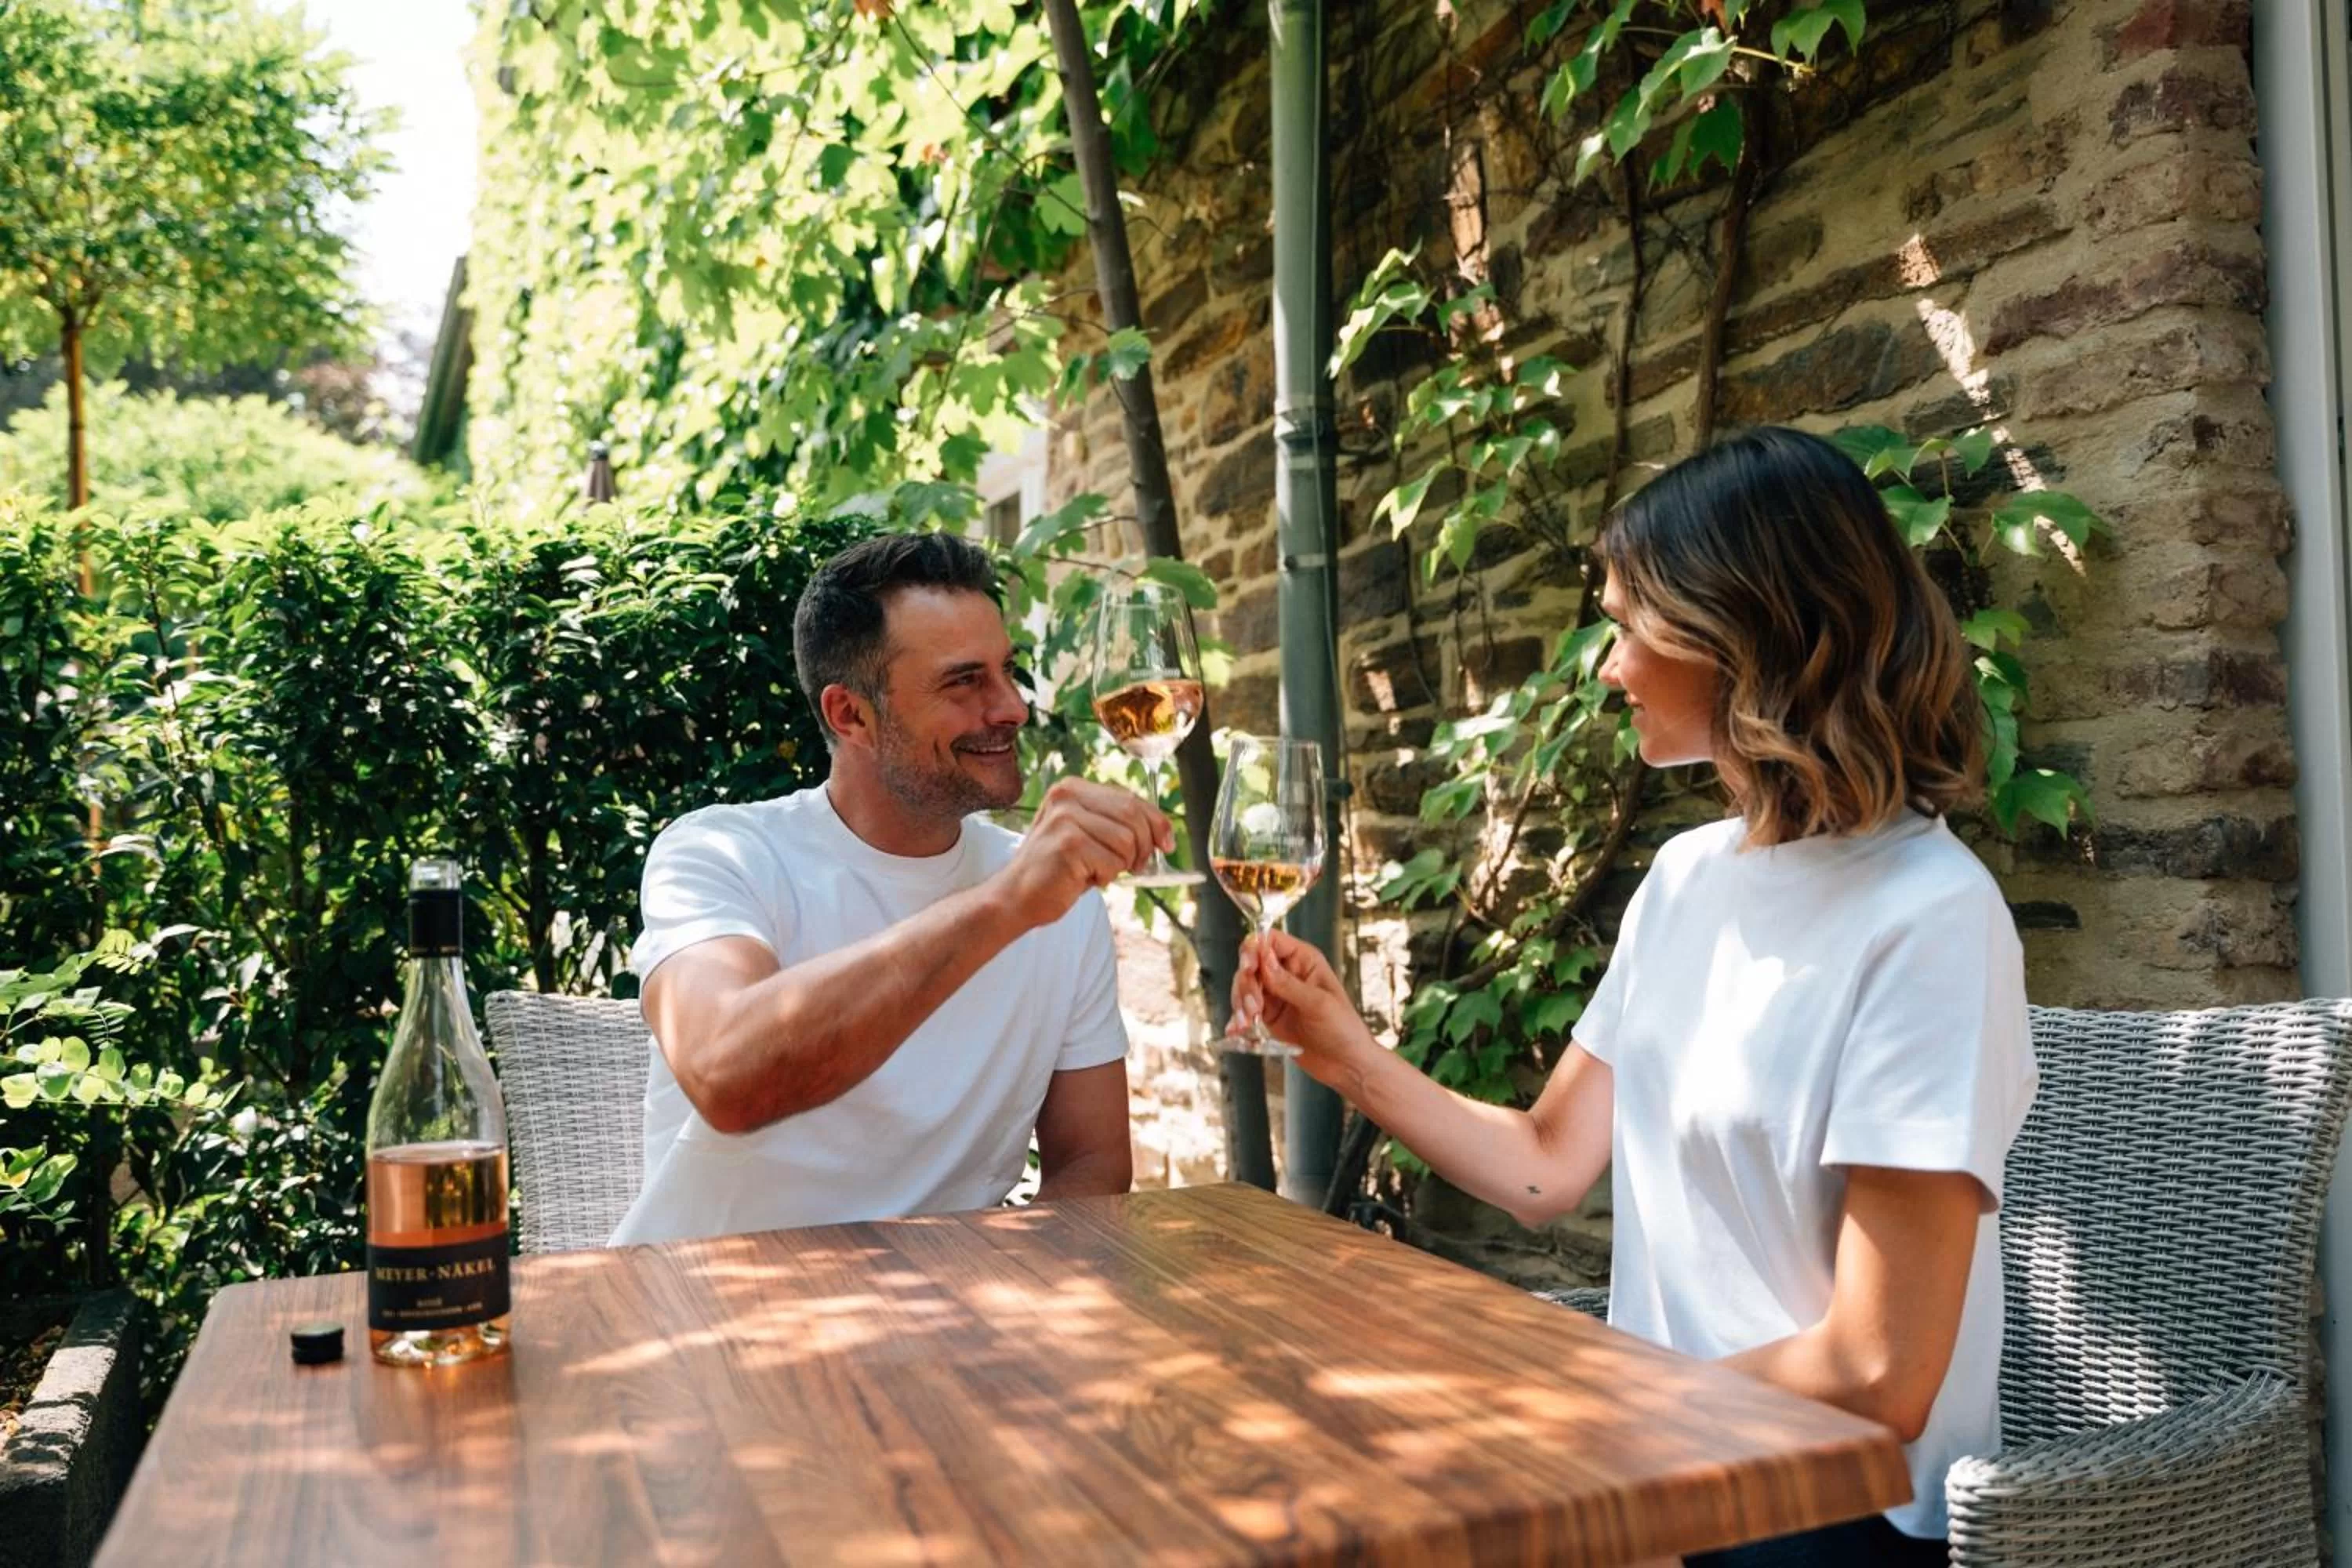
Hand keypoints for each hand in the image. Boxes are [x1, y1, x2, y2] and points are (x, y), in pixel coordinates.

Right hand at [993, 777, 1172, 928]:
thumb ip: (1117, 824)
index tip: (1167, 844)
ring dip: (1119, 865)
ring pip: (1127, 841)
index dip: (1157, 822)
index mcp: (1073, 788)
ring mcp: (1066, 818)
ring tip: (1095, 871)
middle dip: (1143, 847)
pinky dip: (1105, 878)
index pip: (1130, 798)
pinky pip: (1112, 863)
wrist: (1015, 897)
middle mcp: (1067, 795)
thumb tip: (1163, 833)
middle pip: (1133, 816)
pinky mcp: (1068, 844)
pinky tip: (1082, 878)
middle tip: (1133, 867)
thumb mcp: (1087, 836)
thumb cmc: (1057, 869)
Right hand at [1228, 928, 1376, 1082]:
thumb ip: (1288, 983)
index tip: (1249, 967)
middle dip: (1246, 983)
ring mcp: (1276, 994)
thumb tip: (1263, 958)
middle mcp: (1287, 973)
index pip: (1271, 940)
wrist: (1345, 1064)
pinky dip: (1238, 1018)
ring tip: (1247, 1022)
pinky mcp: (1269, 1015)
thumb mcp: (1318, 1004)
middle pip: (1252, 963)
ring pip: (1245, 987)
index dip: (1254, 949)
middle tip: (1252, 1006)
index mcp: (1304, 960)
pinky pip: (1246, 1009)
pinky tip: (1236, 1030)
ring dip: (1240, 1002)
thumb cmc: (1343, 1029)